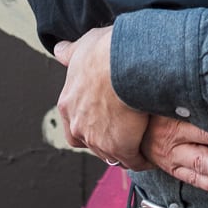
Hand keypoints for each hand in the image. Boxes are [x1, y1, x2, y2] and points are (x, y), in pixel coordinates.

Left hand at [53, 27, 151, 169]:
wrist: (125, 63)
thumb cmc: (105, 52)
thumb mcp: (83, 47)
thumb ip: (71, 52)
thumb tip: (59, 49)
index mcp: (69, 103)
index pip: (73, 126)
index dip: (88, 125)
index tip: (102, 120)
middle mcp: (79, 125)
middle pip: (91, 142)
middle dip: (106, 138)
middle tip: (124, 130)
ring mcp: (98, 139)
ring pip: (110, 153)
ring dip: (123, 150)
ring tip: (139, 143)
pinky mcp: (121, 147)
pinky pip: (132, 159)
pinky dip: (140, 159)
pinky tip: (149, 154)